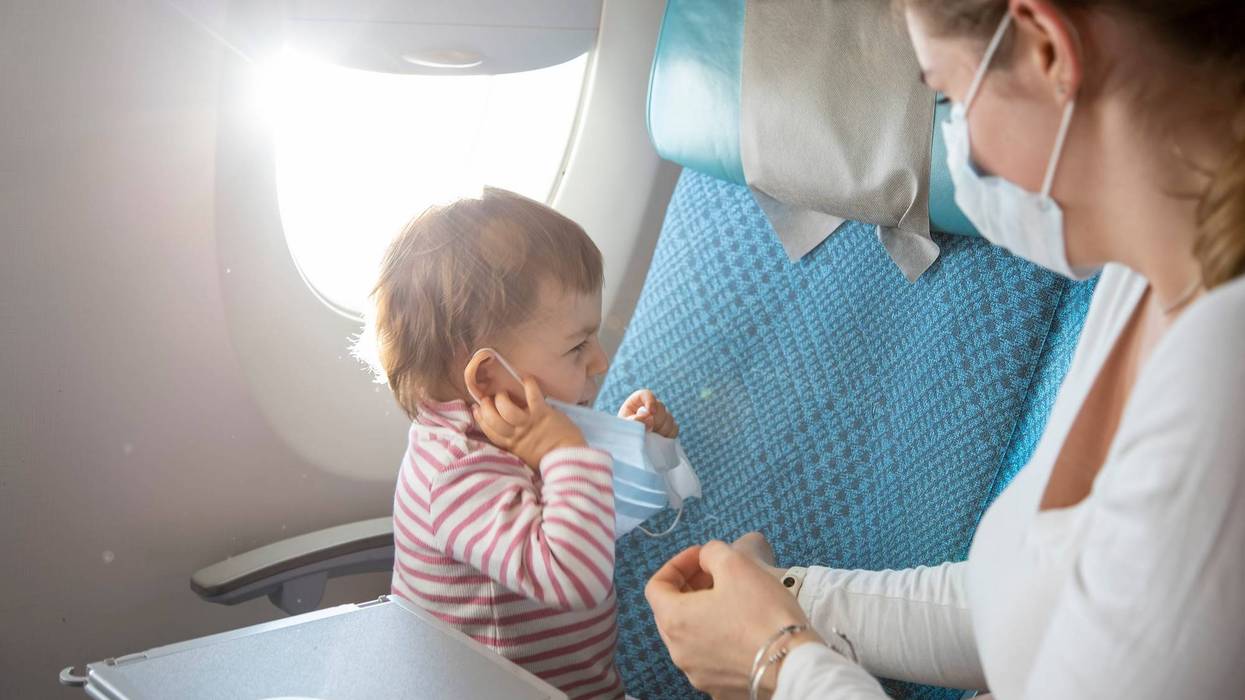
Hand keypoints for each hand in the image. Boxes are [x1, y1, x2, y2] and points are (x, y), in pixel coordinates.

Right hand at [473, 377, 585, 469]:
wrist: (570, 458)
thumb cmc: (550, 457)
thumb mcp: (526, 455)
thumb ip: (516, 442)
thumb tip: (509, 428)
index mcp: (512, 446)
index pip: (489, 432)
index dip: (480, 418)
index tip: (476, 409)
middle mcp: (517, 435)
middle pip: (493, 420)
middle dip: (487, 407)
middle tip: (488, 399)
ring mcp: (529, 423)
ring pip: (507, 409)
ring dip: (502, 398)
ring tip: (504, 393)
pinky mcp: (543, 413)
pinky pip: (532, 396)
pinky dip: (529, 385)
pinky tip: (526, 378)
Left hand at [619, 389, 678, 437]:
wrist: (629, 446)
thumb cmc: (623, 434)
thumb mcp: (625, 426)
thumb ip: (634, 420)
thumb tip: (648, 415)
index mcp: (636, 402)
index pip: (647, 394)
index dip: (651, 401)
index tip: (651, 412)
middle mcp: (650, 407)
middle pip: (661, 407)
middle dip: (656, 420)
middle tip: (648, 431)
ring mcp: (660, 416)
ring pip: (669, 418)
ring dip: (661, 429)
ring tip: (651, 438)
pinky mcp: (668, 427)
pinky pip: (674, 428)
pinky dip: (668, 435)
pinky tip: (659, 440)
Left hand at [645, 541, 822, 698]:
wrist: (795, 665)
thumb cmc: (763, 612)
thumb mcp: (736, 564)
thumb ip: (712, 553)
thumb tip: (707, 560)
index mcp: (674, 621)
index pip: (656, 586)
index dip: (677, 564)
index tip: (701, 556)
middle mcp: (679, 652)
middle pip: (670, 612)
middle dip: (689, 587)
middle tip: (715, 573)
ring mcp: (698, 673)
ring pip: (691, 635)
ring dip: (703, 612)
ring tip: (731, 598)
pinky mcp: (720, 687)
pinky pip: (711, 656)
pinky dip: (718, 636)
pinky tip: (743, 627)